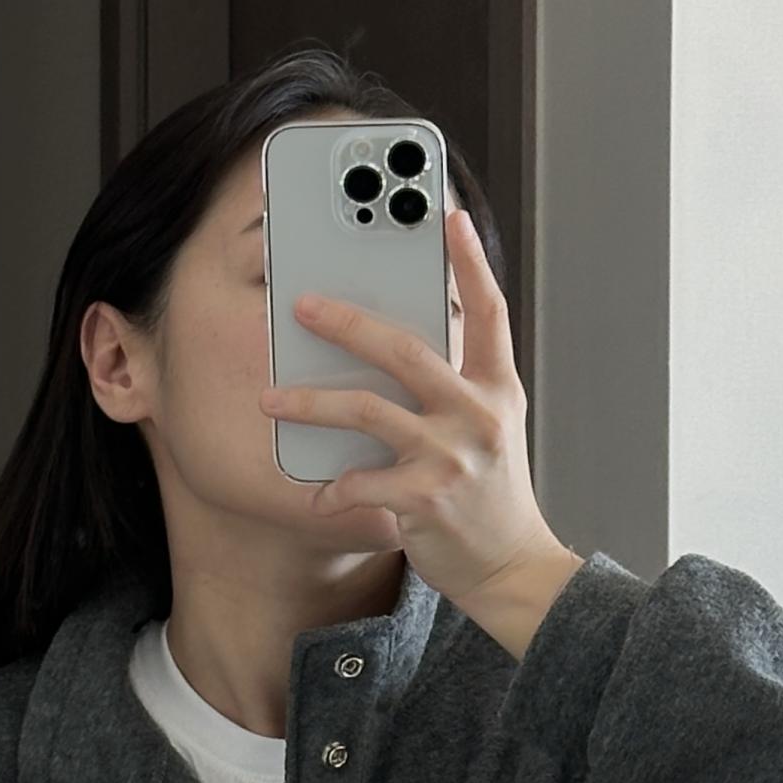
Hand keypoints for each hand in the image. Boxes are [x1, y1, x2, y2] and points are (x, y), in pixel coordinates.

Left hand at [258, 206, 582, 641]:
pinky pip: (361, 482)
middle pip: (406, 350)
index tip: (446, 213)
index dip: (469, 261)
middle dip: (348, 322)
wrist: (511, 568)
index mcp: (496, 388)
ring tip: (271, 399)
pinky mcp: (427, 500)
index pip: (488, 311)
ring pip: (369, 411)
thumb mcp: (489, 429)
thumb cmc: (489, 496)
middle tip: (302, 305)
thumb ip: (454, 385)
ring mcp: (453, 457)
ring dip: (312, 403)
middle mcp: (478, 414)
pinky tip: (316, 493)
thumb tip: (390, 347)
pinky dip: (332, 488)